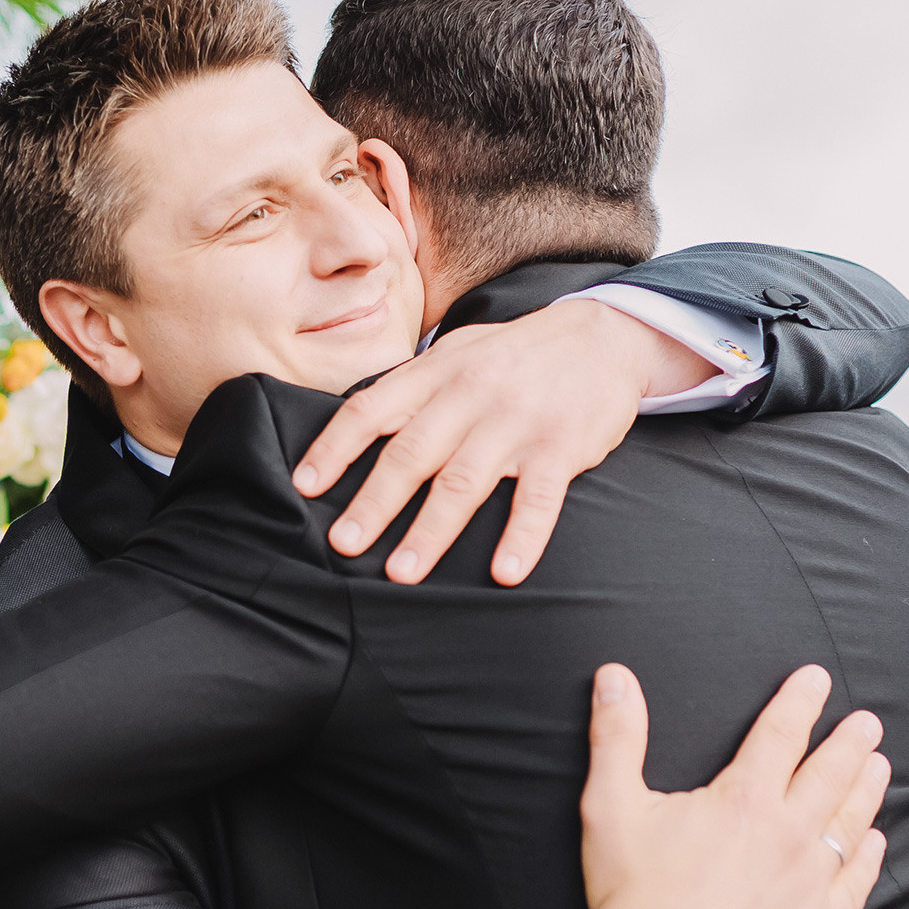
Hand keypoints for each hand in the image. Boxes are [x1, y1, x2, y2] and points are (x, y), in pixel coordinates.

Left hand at [290, 299, 717, 586]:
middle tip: (343, 544)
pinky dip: (522, 536)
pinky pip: (539, 498)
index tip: (305, 487)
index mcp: (435, 373)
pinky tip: (505, 572)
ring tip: (402, 572)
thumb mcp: (457, 354)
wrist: (603, 336)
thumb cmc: (514, 356)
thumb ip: (411, 388)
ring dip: (431, 531)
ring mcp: (516, 421)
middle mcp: (470, 394)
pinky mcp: (562, 446)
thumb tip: (355, 427)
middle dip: (374, 503)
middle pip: (412, 453)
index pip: (372, 409)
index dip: (334, 448)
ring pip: (465, 481)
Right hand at [581, 663, 888, 908]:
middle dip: (849, 743)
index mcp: (743, 800)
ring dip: (866, 790)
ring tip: (879, 766)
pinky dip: (870, 859)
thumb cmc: (633, 890)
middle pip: (829, 775)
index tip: (816, 680)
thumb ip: (616, 736)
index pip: (780, 736)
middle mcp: (786, 834)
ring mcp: (807, 882)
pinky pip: (855, 884)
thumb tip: (615, 679)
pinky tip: (876, 842)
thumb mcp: (610, 805)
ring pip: (850, 824)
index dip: (799, 702)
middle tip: (868, 723)